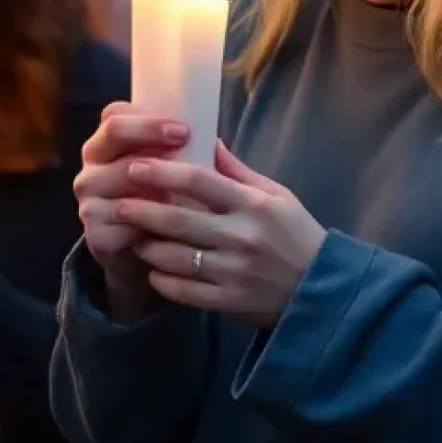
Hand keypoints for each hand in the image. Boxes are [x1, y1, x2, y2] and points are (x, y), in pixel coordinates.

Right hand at [74, 103, 191, 317]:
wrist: (145, 259)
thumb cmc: (162, 207)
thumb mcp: (170, 177)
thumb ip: (181, 155)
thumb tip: (215, 141)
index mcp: (105, 147)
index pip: (115, 115)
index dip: (147, 117)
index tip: (184, 127)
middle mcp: (91, 169)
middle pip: (113, 133)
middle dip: (149, 131)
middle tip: (185, 137)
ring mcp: (88, 201)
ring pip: (120, 175)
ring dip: (153, 174)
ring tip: (185, 179)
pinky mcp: (95, 235)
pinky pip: (124, 221)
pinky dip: (151, 220)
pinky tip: (176, 222)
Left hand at [114, 143, 326, 329]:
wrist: (323, 292)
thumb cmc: (297, 235)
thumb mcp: (277, 196)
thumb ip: (238, 171)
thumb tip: (206, 140)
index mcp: (254, 205)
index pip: (199, 180)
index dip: (163, 171)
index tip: (135, 165)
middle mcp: (242, 237)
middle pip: (178, 219)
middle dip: (141, 210)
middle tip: (117, 202)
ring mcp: (234, 272)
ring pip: (175, 257)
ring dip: (148, 246)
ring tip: (134, 236)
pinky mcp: (230, 302)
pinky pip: (184, 291)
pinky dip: (163, 280)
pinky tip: (153, 270)